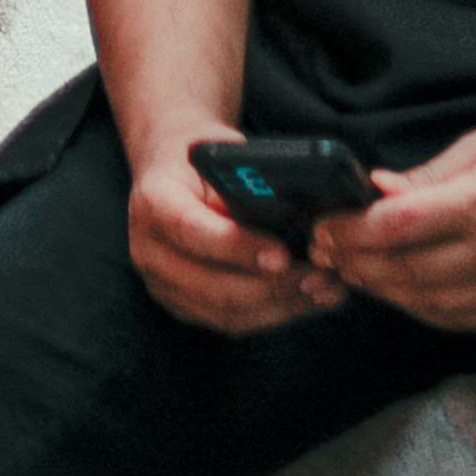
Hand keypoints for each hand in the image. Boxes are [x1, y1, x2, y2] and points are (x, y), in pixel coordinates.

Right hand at [126, 137, 323, 342]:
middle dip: (273, 287)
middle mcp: (150, 252)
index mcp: (153, 204)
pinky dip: (275, 313)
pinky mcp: (185, 306)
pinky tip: (309, 299)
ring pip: (226, 312)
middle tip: (320, 277)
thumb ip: (246, 185)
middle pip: (212, 286)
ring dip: (282, 306)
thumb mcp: (219, 154)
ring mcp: (163, 286)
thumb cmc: (202, 160)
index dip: (237, 247)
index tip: (283, 255)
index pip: (191, 231)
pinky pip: (232, 321)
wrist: (169, 171)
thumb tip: (296, 218)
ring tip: (326, 291)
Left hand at [310, 104, 475, 334]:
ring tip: (353, 268)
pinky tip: (399, 289)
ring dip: (379, 288)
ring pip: (421, 301)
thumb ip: (427, 176)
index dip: (349, 231)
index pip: (394, 227)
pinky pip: (452, 318)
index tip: (324, 225)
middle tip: (326, 249)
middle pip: (400, 270)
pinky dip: (417, 306)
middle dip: (353, 261)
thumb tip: (377, 190)